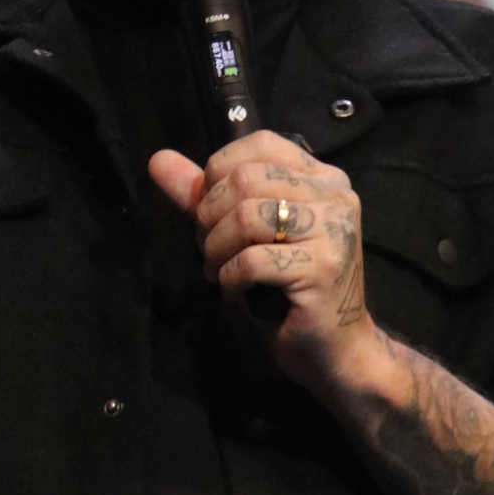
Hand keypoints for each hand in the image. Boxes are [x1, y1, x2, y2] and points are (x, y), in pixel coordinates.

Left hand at [149, 131, 372, 386]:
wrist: (336, 350)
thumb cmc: (289, 288)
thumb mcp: (244, 232)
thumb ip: (205, 194)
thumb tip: (157, 159)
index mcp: (322, 177)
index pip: (260, 144)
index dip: (219, 172)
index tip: (211, 209)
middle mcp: (335, 195)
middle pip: (246, 180)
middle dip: (209, 215)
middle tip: (208, 248)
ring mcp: (333, 230)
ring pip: (246, 216)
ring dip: (215, 249)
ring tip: (217, 270)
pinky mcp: (323, 268)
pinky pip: (252, 260)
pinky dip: (229, 278)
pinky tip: (235, 291)